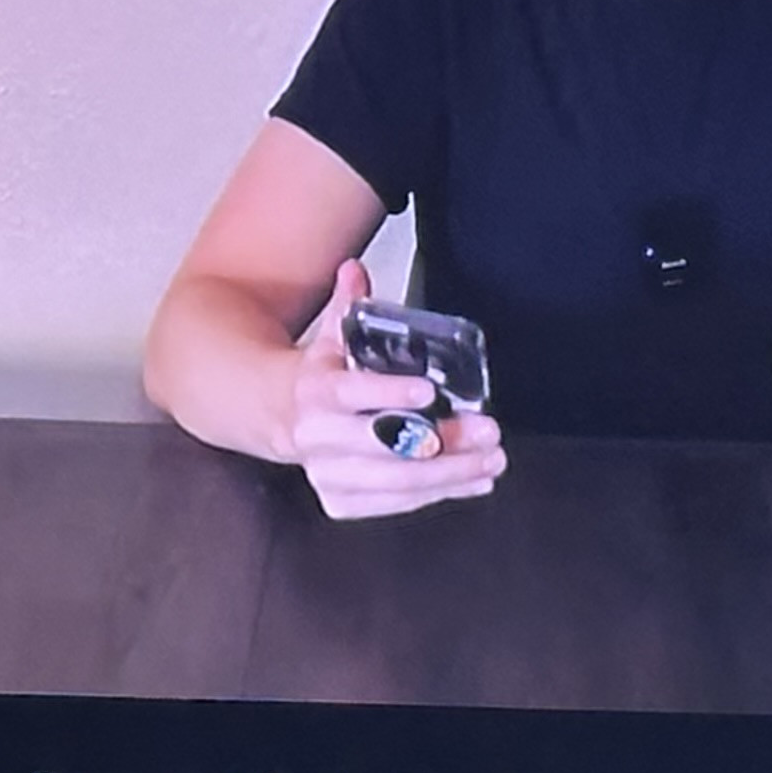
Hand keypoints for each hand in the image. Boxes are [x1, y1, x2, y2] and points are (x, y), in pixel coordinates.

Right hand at [289, 260, 504, 519]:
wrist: (279, 418)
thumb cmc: (320, 376)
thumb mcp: (330, 337)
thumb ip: (349, 304)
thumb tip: (355, 268)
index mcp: (314, 391)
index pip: (350, 393)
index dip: (389, 393)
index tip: (430, 392)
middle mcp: (316, 437)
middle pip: (383, 446)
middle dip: (442, 442)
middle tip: (487, 430)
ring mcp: (327, 474)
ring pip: (394, 482)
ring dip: (450, 473)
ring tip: (492, 459)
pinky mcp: (339, 502)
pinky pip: (395, 504)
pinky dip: (438, 494)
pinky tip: (474, 480)